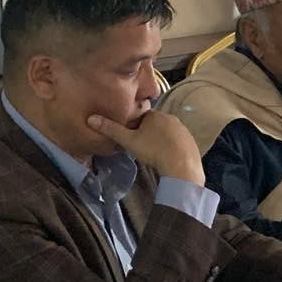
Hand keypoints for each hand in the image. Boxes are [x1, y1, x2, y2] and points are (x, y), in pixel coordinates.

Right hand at [87, 108, 202, 182]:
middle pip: (155, 123)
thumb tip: (91, 119)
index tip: (131, 137)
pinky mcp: (191, 141)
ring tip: (154, 153)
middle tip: (141, 147)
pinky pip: (178, 142)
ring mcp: (183, 129)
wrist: (181, 166)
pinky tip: (167, 157)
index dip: (134, 126)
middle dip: (148, 132)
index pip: (141, 116)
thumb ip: (111, 130)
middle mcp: (171, 118)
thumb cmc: (153, 151)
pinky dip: (172, 147)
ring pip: (167, 132)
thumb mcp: (129, 141)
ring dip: (160, 140)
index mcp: (155, 115)